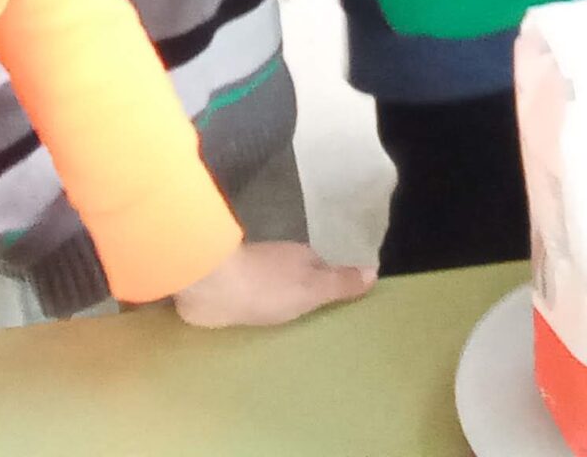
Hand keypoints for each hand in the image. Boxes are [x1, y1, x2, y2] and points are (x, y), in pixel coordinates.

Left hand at [174, 241, 375, 327]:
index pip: (324, 268)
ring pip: (275, 289)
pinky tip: (260, 325)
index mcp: (302, 257)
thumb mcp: (313, 288)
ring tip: (292, 329)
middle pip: (299, 277)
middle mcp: (279, 262)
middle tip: (319, 322)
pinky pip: (252, 301)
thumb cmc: (268, 287)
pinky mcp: (230, 291)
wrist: (211, 286)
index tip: (342, 304)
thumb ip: (340, 282)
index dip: (333, 283)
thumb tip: (374, 270)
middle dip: (307, 294)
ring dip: (281, 303)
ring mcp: (252, 275)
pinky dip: (259, 309)